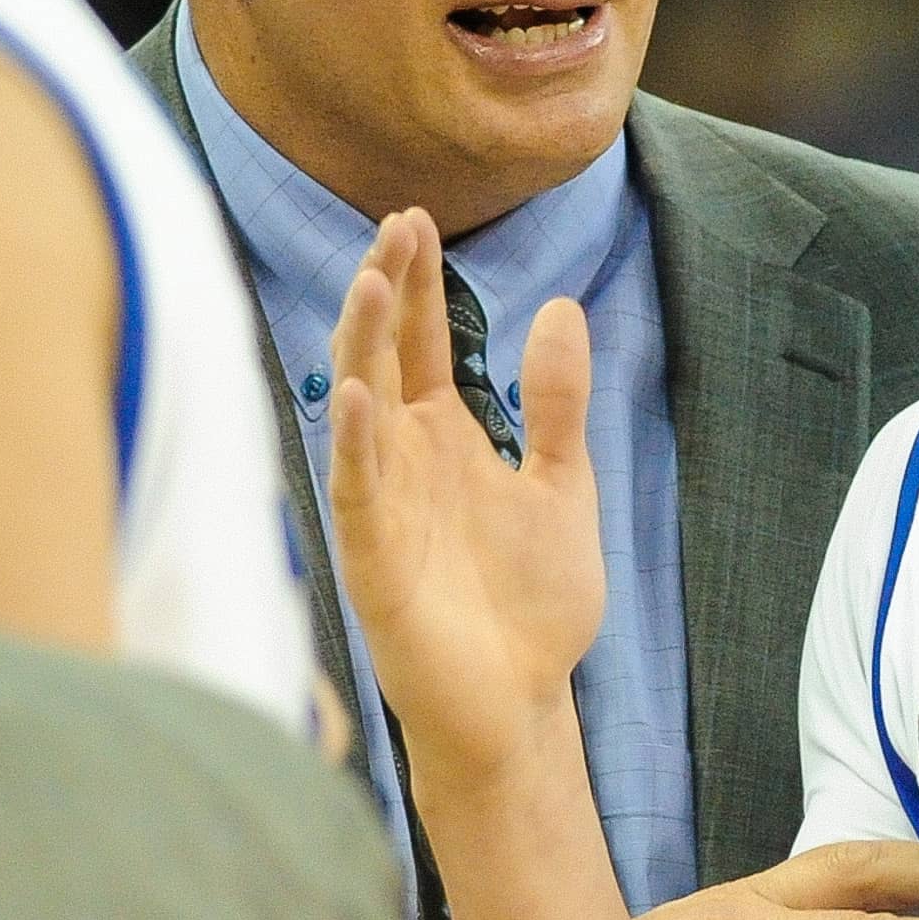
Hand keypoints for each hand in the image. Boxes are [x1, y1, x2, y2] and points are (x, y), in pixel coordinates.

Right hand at [327, 210, 604, 787]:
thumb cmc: (532, 603)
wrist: (521, 703)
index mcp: (446, 438)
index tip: (416, 216)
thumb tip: (559, 305)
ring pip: (359, 409)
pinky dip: (355, 444)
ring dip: (364, 348)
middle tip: (395, 225)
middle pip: (384, 357)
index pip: (423, 342)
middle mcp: (404, 459)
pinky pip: (356, 491)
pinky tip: (360, 395)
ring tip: (375, 283)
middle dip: (387, 292)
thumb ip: (557, 402)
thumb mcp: (563, 482)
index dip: (420, 282)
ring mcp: (382, 505)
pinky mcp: (373, 559)